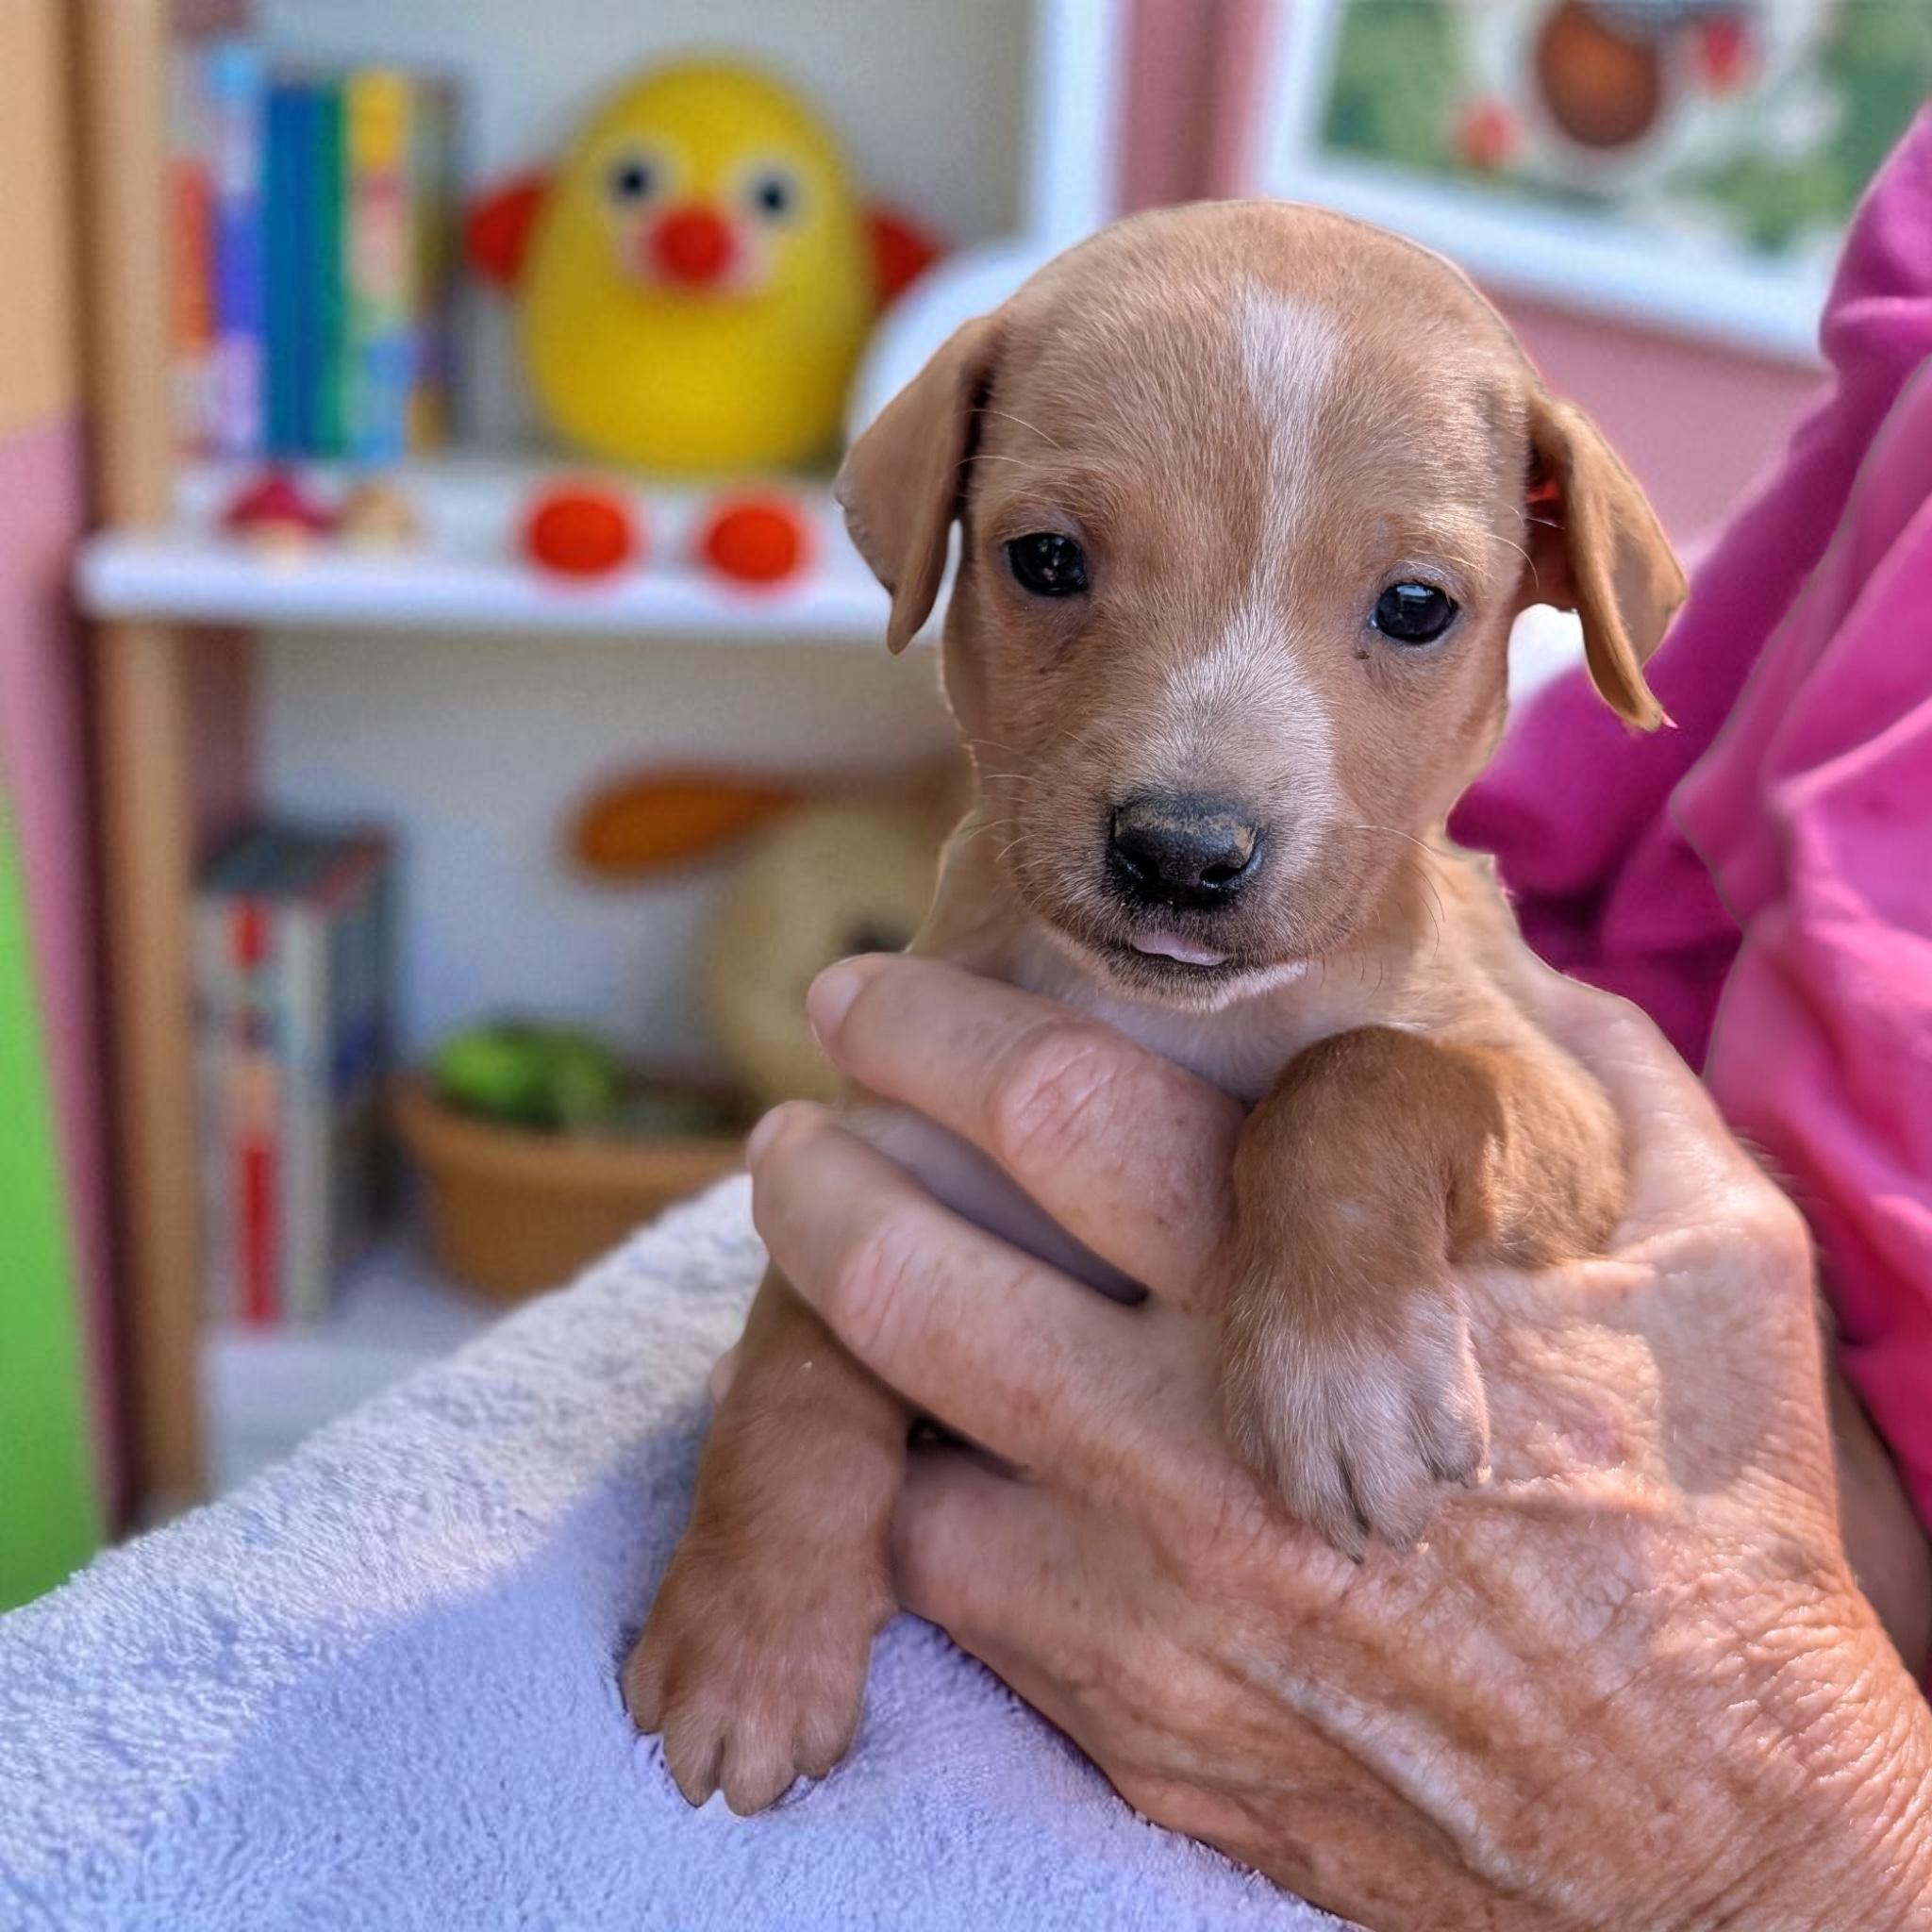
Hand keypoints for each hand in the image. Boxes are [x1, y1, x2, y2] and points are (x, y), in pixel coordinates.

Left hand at [745, 953, 1931, 1930]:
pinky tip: (962, 1448)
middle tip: (791, 1139)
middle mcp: (1205, 1448)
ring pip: (893, 1446)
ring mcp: (1146, 1603)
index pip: (1067, 1112)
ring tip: (839, 1285)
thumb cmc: (1724, 1545)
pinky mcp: (1127, 1720)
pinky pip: (950, 1583)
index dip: (940, 1033)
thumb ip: (1615, 1087)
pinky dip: (933, 1497)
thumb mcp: (1717, 1272)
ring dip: (847, 1352)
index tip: (867, 1006)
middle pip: (915, 1275)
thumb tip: (1522, 958)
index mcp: (1332, 1300)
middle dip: (819, 1182)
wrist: (1720, 1854)